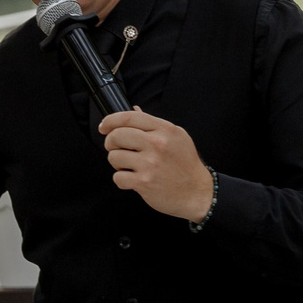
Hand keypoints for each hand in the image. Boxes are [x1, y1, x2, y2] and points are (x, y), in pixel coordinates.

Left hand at [98, 108, 212, 221]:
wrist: (197, 193)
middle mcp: (157, 144)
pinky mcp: (144, 182)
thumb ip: (154, 124)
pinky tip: (134, 180)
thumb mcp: (177, 138)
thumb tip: (134, 110)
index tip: (104, 126)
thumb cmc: (185, 166)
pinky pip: (118, 177)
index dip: (111, 120)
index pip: (130, 117)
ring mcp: (150, 163)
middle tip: (118, 149)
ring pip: (114, 156)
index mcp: (165, 130)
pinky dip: (122, 180)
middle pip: (117, 135)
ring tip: (131, 167)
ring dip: (118, 163)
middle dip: (111, 143)